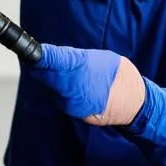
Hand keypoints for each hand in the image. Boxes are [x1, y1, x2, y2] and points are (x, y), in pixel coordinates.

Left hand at [32, 44, 146, 125]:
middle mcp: (74, 85)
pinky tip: (78, 89)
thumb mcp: (100, 58)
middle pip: (47, 75)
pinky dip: (65, 93)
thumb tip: (58, 57)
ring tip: (73, 77)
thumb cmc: (119, 76)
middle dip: (44, 69)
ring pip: (53, 88)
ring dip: (55, 82)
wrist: (136, 102)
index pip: (52, 60)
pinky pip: (63, 99)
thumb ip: (77, 58)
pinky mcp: (76, 113)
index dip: (39, 57)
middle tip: (43, 62)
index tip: (30, 52)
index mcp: (81, 66)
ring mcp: (74, 101)